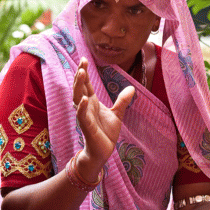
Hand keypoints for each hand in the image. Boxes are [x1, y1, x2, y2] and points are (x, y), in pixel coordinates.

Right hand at [73, 57, 134, 178]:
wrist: (103, 151)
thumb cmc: (106, 133)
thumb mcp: (117, 114)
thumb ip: (122, 101)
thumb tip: (132, 88)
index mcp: (92, 102)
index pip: (86, 84)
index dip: (84, 72)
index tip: (84, 59)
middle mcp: (86, 107)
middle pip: (80, 88)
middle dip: (80, 75)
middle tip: (82, 62)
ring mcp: (84, 116)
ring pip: (78, 98)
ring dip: (79, 86)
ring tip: (81, 73)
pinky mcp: (86, 126)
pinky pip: (82, 115)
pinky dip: (82, 107)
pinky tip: (85, 99)